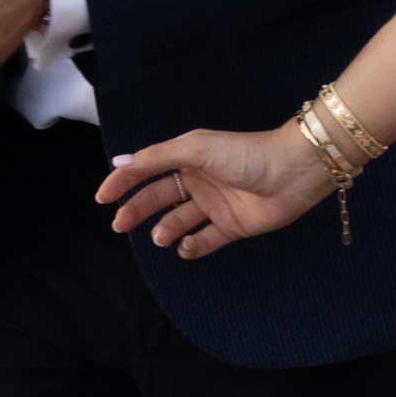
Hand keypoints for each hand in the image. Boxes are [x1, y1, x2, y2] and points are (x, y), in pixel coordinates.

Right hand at [95, 123, 333, 260]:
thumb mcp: (196, 150)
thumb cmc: (244, 154)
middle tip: (121, 224)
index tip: (102, 198)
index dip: (124, 182)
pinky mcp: (231, 226)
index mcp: (188, 157)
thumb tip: (119, 161)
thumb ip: (158, 158)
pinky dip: (192, 246)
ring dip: (165, 230)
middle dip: (137, 210)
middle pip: (158, 197)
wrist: (293, 172)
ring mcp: (215, 205)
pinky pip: (205, 240)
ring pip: (179, 221)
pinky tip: (187, 246)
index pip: (148, 169)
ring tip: (161, 236)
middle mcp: (199, 180)